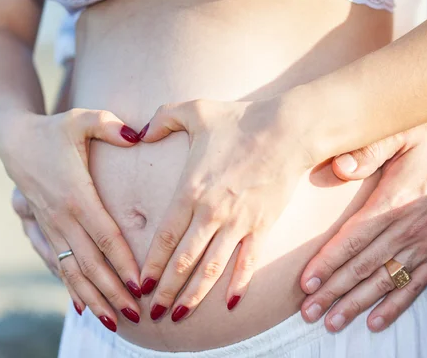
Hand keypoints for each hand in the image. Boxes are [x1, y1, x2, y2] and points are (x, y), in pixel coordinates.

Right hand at [2, 109, 144, 328]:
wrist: (15, 140)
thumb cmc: (55, 130)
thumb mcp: (82, 120)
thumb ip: (110, 125)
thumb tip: (137, 134)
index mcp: (76, 195)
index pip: (105, 236)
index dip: (123, 261)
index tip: (140, 284)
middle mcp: (62, 218)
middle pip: (91, 263)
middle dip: (113, 291)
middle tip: (135, 314)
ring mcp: (51, 227)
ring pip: (73, 271)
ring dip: (93, 297)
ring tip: (113, 321)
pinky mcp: (45, 231)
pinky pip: (59, 265)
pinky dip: (71, 287)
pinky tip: (84, 306)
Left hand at [138, 99, 311, 321]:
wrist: (287, 129)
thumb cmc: (240, 119)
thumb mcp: (194, 110)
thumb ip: (161, 119)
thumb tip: (139, 132)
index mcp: (190, 190)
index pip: (164, 238)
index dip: (150, 265)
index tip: (139, 285)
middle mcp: (211, 213)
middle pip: (183, 261)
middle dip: (165, 291)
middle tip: (151, 314)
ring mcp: (239, 223)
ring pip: (211, 268)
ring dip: (194, 296)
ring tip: (179, 316)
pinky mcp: (262, 226)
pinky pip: (248, 262)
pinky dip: (239, 284)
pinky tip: (230, 304)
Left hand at [299, 118, 426, 332]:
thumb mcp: (400, 135)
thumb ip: (367, 151)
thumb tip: (338, 167)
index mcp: (392, 202)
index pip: (352, 240)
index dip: (327, 263)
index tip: (306, 283)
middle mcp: (408, 229)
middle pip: (363, 268)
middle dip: (332, 292)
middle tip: (308, 312)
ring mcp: (426, 245)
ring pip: (384, 282)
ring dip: (356, 304)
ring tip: (332, 322)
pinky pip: (414, 286)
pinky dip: (394, 306)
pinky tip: (375, 322)